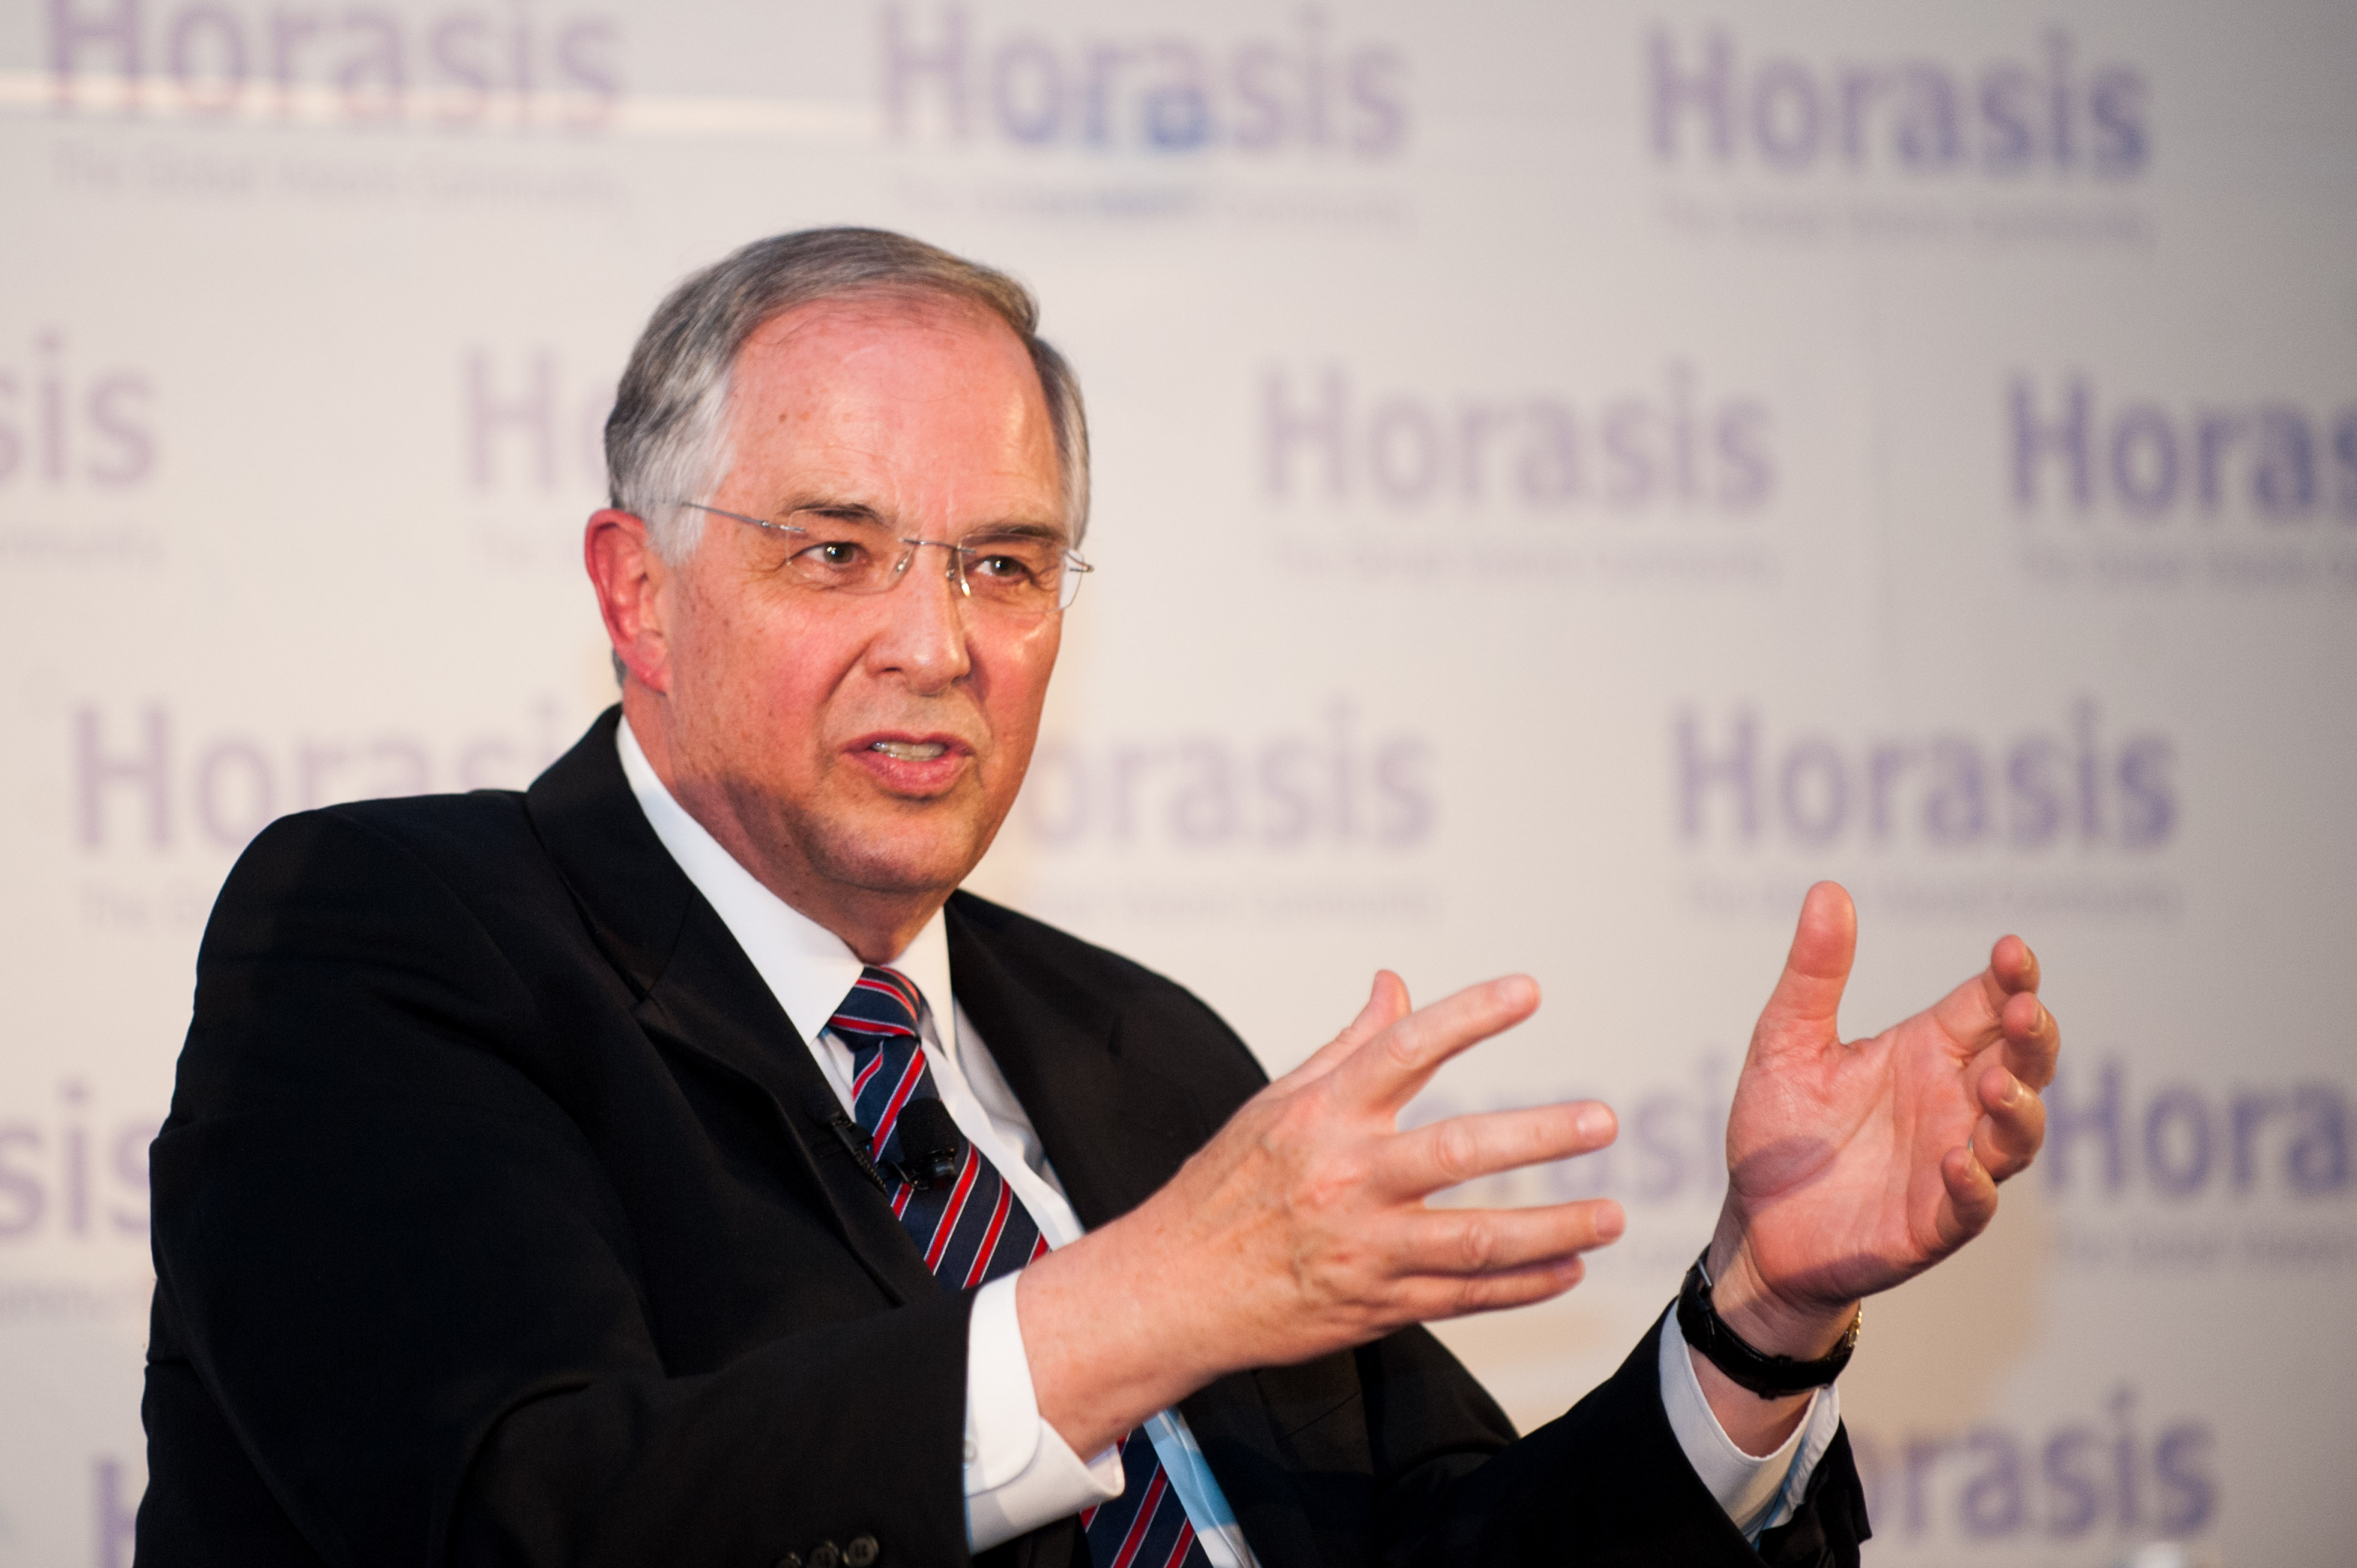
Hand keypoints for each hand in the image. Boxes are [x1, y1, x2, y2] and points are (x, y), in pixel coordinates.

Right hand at [1018, 971, 1624, 1457]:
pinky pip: (1465, 1298)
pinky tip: (1568, 1269)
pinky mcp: (1376, 1305)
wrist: (1173, 1291)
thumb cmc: (1225, 1188)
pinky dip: (1524, 1286)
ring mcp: (1364, 1249)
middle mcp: (1345, 1180)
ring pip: (1476, 1240)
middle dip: (1537, 1134)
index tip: (1528, 990)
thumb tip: (1394, 982)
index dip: (1469, 1016)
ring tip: (1612, 1216)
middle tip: (1602, 1120)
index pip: (1403, 1050)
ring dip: (1553, 1228)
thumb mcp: (1276, 1104)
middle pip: (1457, 1151)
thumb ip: (1348, 1045)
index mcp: (1321, 1117)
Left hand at [1707, 881, 2061, 1363]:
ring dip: (2017, 1107)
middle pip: (2023, 1062)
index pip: (1987, 1004)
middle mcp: (1952, 1102)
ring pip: (2017, 1133)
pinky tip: (1960, 1162)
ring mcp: (1953, 1163)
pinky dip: (1974, 1183)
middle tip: (2023, 1009)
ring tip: (1993, 1083)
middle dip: (2034, 1035)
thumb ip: (1814, 974)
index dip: (2011, 978)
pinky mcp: (1936, 1221)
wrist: (1755, 1225)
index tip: (2014, 950)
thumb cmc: (1780, 1131)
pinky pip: (1972, 1204)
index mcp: (1925, 1051)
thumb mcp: (1786, 1043)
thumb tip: (1828, 889)